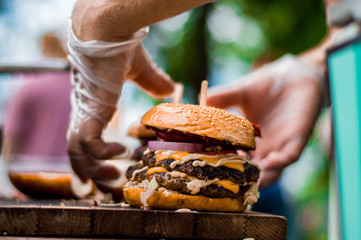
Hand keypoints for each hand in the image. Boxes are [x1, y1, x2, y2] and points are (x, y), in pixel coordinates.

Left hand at [67, 20, 173, 192]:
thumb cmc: (119, 46)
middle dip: (88, 174)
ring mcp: (84, 112)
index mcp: (91, 106)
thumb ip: (153, 83)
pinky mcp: (90, 110)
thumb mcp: (139, 71)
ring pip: (77, 152)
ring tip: (115, 178)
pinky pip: (89, 142)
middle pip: (75, 153)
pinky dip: (102, 152)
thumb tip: (170, 90)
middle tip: (106, 189)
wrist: (107, 29)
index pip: (81, 139)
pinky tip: (121, 150)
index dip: (86, 158)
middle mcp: (83, 113)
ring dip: (94, 170)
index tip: (97, 174)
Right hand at [207, 55, 324, 188]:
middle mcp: (262, 148)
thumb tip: (200, 100)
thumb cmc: (266, 84)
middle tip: (223, 180)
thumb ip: (222, 98)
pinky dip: (279, 163)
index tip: (204, 163)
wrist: (294, 74)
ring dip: (259, 178)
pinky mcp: (297, 140)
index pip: (231, 159)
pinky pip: (289, 157)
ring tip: (245, 179)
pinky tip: (268, 163)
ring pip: (270, 173)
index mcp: (246, 140)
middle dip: (238, 179)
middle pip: (249, 174)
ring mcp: (279, 147)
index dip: (219, 163)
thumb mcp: (240, 91)